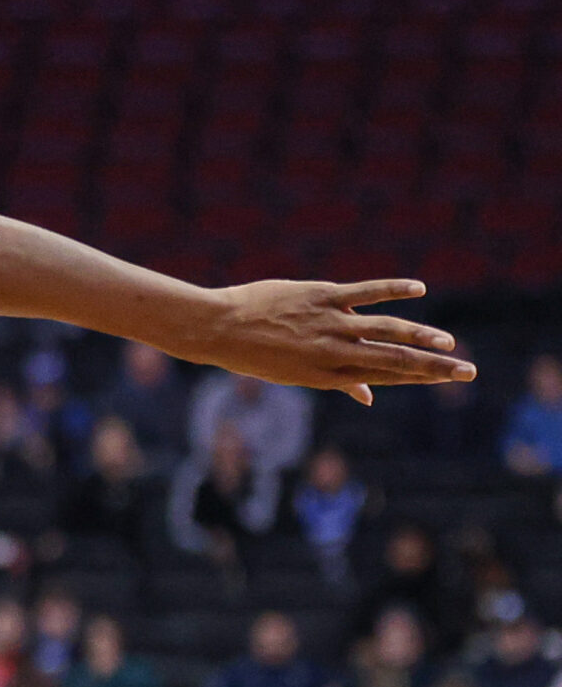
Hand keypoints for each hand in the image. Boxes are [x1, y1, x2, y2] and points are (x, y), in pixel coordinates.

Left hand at [163, 280, 471, 404]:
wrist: (218, 328)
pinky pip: (364, 292)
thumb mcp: (294, 374)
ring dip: (420, 335)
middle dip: (433, 367)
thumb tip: (370, 398)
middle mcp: (332, 353)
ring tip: (448, 342)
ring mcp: (328, 324)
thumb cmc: (255, 352)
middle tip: (468, 372)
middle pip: (393, 360)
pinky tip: (418, 288)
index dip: (418, 377)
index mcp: (327, 374)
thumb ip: (338, 382)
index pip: (383, 376)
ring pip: (384, 330)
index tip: (448, 378)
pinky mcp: (321, 297)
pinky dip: (392, 289)